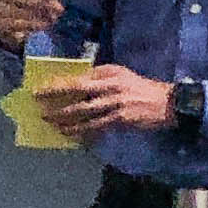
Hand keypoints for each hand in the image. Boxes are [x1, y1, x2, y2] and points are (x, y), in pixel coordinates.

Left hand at [35, 65, 171, 136]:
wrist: (167, 102)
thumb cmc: (141, 88)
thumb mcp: (121, 76)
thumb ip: (99, 79)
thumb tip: (74, 87)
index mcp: (108, 73)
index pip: (78, 78)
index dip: (57, 86)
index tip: (40, 91)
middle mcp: (110, 85)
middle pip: (77, 93)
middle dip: (55, 100)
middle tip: (40, 109)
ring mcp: (115, 103)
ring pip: (83, 113)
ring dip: (65, 120)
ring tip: (53, 124)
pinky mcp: (120, 119)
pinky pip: (96, 127)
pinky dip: (82, 132)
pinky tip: (72, 135)